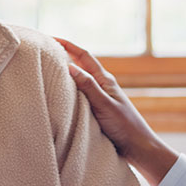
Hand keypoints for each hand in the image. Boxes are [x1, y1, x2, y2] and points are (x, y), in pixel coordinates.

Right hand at [55, 37, 177, 185]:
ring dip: (66, 71)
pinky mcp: (98, 108)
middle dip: (65, 54)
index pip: (84, 56)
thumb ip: (88, 86)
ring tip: (49, 67)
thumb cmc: (124, 126)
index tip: (52, 38)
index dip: (68, 45)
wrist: (138, 148)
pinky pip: (80, 92)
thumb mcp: (104, 105)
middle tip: (46, 50)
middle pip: (81, 64)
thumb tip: (70, 66)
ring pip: (80, 78)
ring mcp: (100, 96)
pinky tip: (60, 92)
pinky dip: (69, 88)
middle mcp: (102, 85)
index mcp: (105, 80)